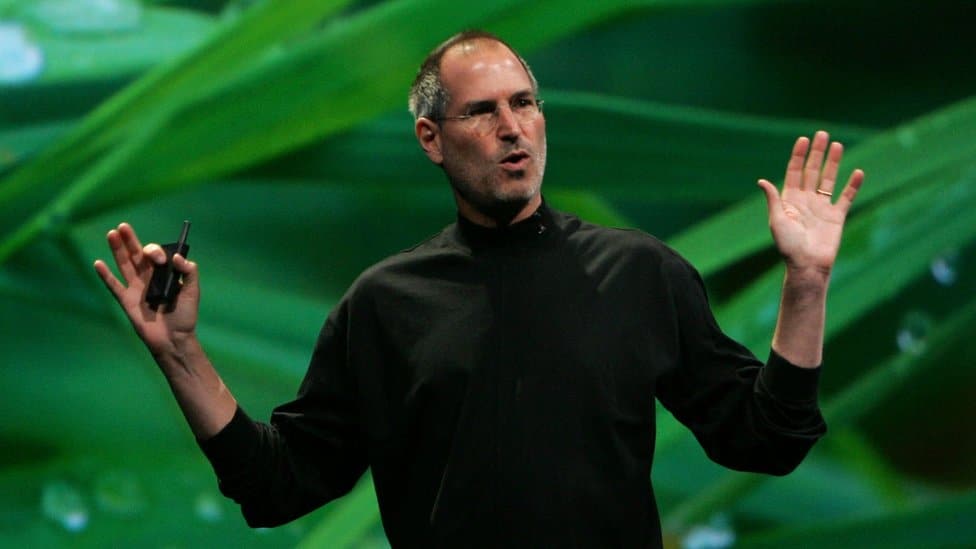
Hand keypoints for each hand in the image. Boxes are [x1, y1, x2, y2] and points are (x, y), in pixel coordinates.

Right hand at [93, 222, 199, 355]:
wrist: (174, 339)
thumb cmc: (185, 316)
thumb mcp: (192, 291)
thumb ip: (189, 272)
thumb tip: (176, 257)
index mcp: (164, 274)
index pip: (156, 255)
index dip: (156, 252)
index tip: (163, 261)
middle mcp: (148, 278)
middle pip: (137, 255)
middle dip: (130, 240)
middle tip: (123, 226)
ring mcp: (136, 288)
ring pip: (124, 265)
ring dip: (117, 250)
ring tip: (112, 233)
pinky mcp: (126, 301)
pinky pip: (113, 286)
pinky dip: (105, 275)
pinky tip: (98, 263)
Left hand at [758, 131, 864, 278]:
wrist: (807, 265)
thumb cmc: (788, 246)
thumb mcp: (777, 220)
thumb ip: (773, 200)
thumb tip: (761, 181)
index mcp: (790, 200)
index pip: (794, 172)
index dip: (798, 156)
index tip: (803, 139)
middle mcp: (806, 201)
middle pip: (812, 171)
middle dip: (816, 153)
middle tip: (822, 134)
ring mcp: (822, 207)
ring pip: (829, 180)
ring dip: (833, 163)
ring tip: (838, 145)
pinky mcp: (836, 217)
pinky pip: (846, 198)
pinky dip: (852, 186)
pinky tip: (858, 172)